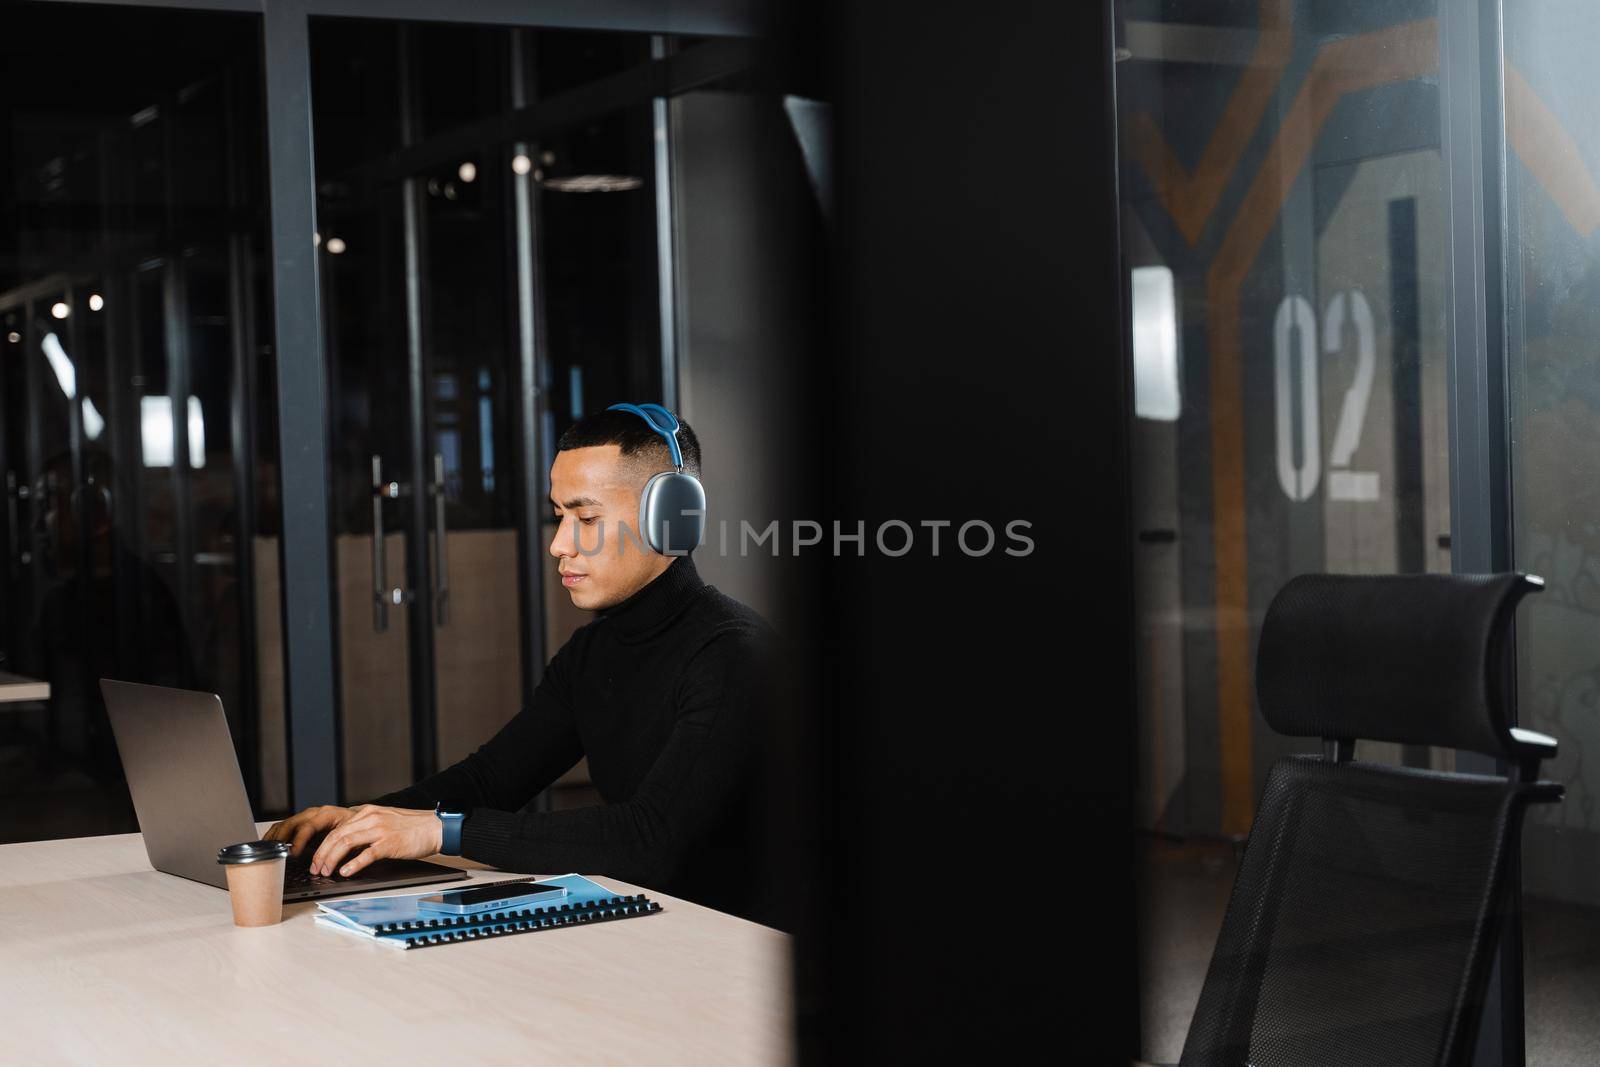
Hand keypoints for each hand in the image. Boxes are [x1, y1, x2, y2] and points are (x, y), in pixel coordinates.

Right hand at [264, 805, 352, 857]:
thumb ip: (338, 847)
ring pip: (284, 824)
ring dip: (275, 837)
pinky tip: (269, 845)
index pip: (308, 826)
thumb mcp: (351, 836)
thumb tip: (329, 862)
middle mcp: (314, 813)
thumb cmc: (355, 829)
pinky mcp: (301, 822)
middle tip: (274, 853)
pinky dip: (275, 836)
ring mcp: (306, 816)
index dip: (299, 840)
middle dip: (281, 838)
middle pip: (291, 823)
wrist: (357, 819)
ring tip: (268, 851)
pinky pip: (283, 826)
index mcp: (327, 814)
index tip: (292, 853)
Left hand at [305, 805, 443, 877]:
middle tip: (316, 869)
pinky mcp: (390, 843)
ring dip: (332, 859)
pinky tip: (345, 873)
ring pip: (346, 843)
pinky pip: (366, 854)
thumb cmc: (412, 827)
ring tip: (326, 872)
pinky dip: (353, 864)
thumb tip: (348, 845)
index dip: (322, 846)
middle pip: (337, 835)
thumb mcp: (385, 820)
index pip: (337, 828)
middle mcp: (371, 818)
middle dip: (322, 854)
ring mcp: (380, 830)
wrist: (435, 827)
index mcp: (368, 812)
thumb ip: (366, 828)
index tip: (316, 859)